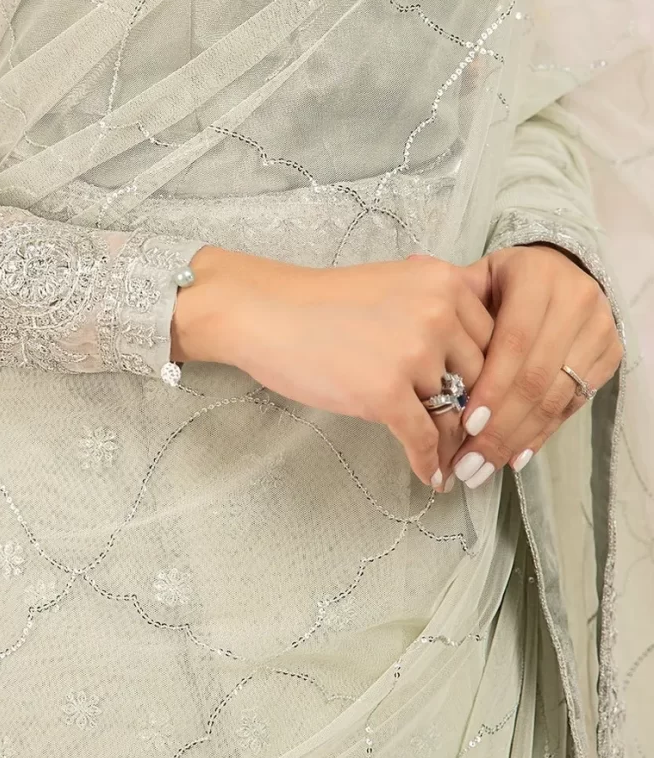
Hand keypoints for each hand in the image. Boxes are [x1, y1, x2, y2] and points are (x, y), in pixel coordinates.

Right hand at [172, 247, 493, 487]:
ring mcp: (413, 353)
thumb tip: (473, 355)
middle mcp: (438, 313)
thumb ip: (437, 307)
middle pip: (482, 376)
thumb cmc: (321, 302)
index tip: (484, 400)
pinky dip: (428, 462)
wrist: (264, 312)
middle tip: (474, 439)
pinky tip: (431, 476)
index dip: (489, 373)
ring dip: (455, 442)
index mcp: (445, 281)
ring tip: (456, 463)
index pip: (493, 337)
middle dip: (475, 410)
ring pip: (455, 411)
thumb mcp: (395, 284)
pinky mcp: (385, 392)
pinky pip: (423, 438)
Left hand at [448, 244, 622, 488]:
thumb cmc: (505, 281)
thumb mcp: (479, 278)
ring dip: (517, 439)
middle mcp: (576, 301)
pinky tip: (513, 456)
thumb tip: (416, 313)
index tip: (465, 425)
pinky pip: (572, 405)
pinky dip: (541, 434)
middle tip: (468, 462)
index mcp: (537, 278)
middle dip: (500, 426)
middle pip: (536, 377)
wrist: (560, 272)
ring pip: (556, 397)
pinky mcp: (610, 355)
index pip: (514, 341)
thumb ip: (454, 303)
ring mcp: (598, 330)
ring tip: (482, 467)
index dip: (492, 386)